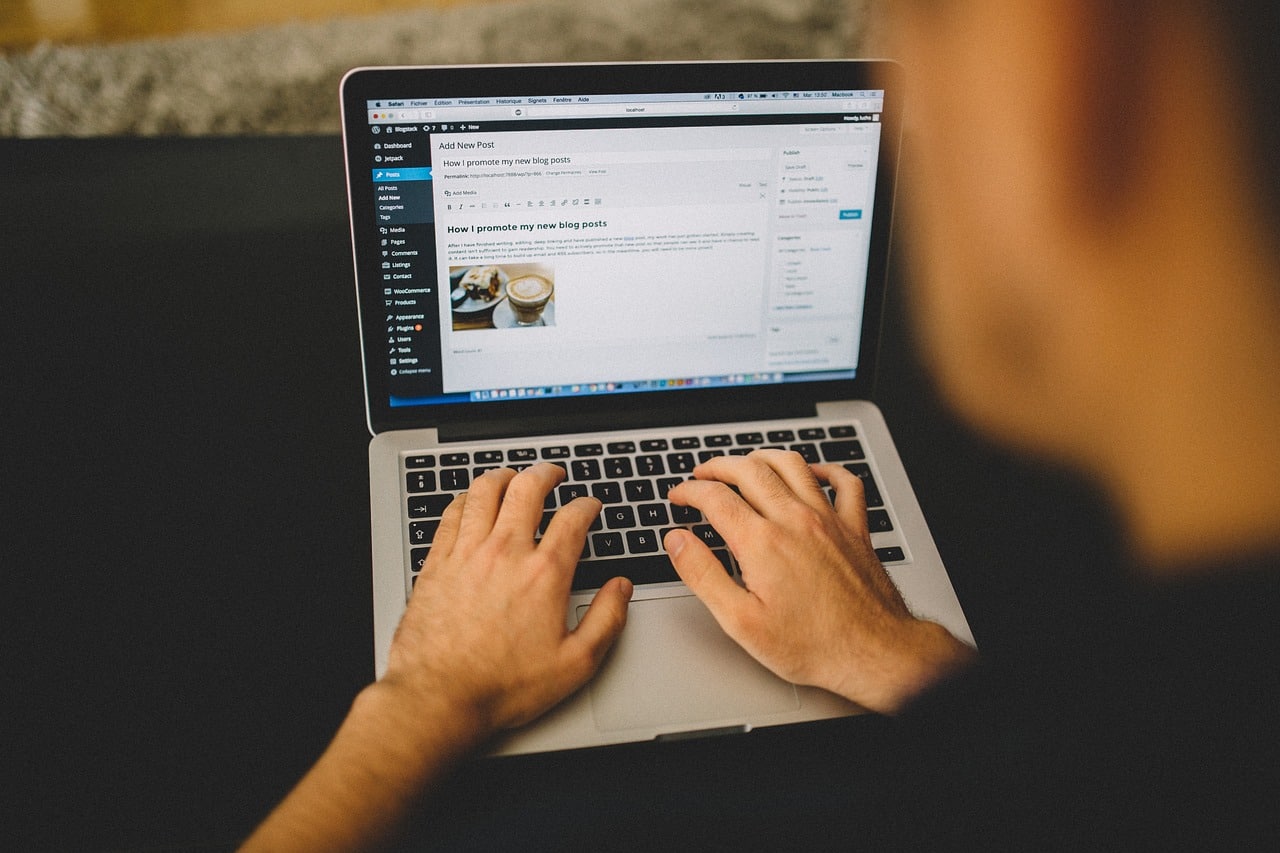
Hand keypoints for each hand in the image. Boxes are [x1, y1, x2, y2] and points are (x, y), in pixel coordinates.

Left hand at [382, 463, 632, 733]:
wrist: (439, 697)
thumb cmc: (502, 685)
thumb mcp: (575, 664)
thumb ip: (607, 620)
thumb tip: (620, 589)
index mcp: (544, 574)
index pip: (573, 519)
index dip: (587, 505)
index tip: (590, 506)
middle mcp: (505, 553)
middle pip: (528, 489)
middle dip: (546, 473)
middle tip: (553, 473)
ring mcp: (467, 553)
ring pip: (485, 491)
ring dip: (504, 476)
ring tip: (513, 476)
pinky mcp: (436, 562)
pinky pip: (451, 513)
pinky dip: (465, 499)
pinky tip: (469, 501)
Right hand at [665, 450, 972, 713]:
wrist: (872, 654)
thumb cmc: (811, 645)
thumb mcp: (740, 621)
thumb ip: (703, 574)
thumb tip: (677, 541)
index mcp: (762, 542)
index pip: (715, 497)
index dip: (689, 491)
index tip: (679, 496)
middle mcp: (795, 521)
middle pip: (750, 470)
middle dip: (718, 466)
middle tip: (702, 474)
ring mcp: (828, 520)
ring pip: (792, 465)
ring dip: (762, 457)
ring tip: (745, 463)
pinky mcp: (855, 528)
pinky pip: (844, 483)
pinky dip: (825, 470)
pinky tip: (812, 473)